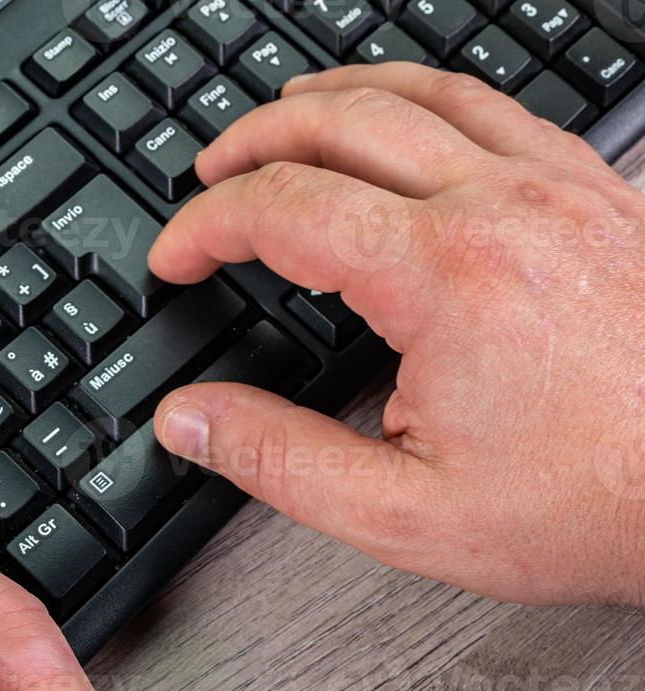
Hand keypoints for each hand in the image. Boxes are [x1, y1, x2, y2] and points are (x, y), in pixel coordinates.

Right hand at [148, 63, 644, 604]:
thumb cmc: (595, 500)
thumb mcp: (405, 513)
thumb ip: (278, 459)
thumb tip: (189, 419)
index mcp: (442, 275)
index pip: (282, 207)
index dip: (205, 226)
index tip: (176, 257)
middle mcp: (501, 207)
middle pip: (341, 121)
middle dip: (250, 141)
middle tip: (206, 176)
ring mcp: (560, 189)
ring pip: (420, 92)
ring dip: (331, 96)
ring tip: (282, 117)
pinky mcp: (600, 194)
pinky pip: (497, 106)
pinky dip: (424, 97)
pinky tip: (406, 120)